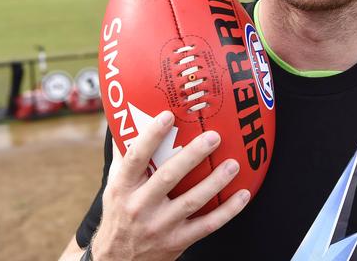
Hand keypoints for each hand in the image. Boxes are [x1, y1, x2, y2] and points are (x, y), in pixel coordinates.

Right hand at [92, 111, 249, 260]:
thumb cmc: (119, 212)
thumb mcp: (114, 186)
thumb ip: (124, 156)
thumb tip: (129, 119)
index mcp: (123, 187)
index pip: (135, 157)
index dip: (151, 136)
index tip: (168, 115)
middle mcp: (139, 206)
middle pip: (168, 176)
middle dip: (192, 155)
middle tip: (214, 136)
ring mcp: (160, 226)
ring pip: (191, 201)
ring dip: (215, 182)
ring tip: (233, 164)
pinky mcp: (177, 241)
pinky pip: (207, 225)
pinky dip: (228, 211)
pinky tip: (243, 194)